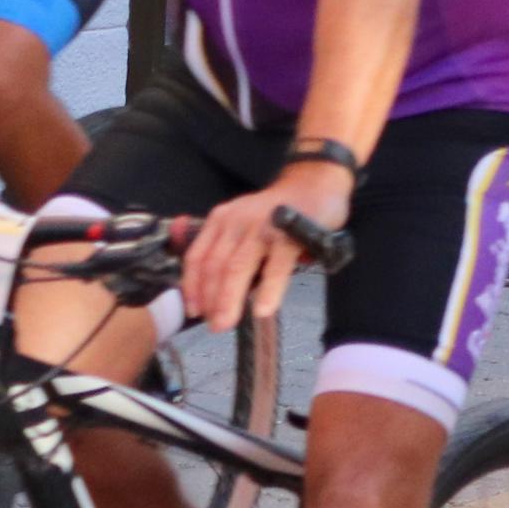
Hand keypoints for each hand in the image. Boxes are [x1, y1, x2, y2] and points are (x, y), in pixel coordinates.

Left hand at [185, 159, 352, 330]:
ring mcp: (262, 226)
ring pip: (237, 268)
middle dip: (210, 299)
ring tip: (226, 323)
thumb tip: (216, 290)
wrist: (316, 182)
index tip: (193, 310)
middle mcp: (236, 221)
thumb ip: (230, 247)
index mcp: (221, 220)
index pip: (197, 257)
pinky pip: (276, 266)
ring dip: (229, 299)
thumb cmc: (281, 210)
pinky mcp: (290, 234)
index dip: (192, 286)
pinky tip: (262, 309)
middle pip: (214, 266)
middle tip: (213, 325)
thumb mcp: (245, 221)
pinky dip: (268, 290)